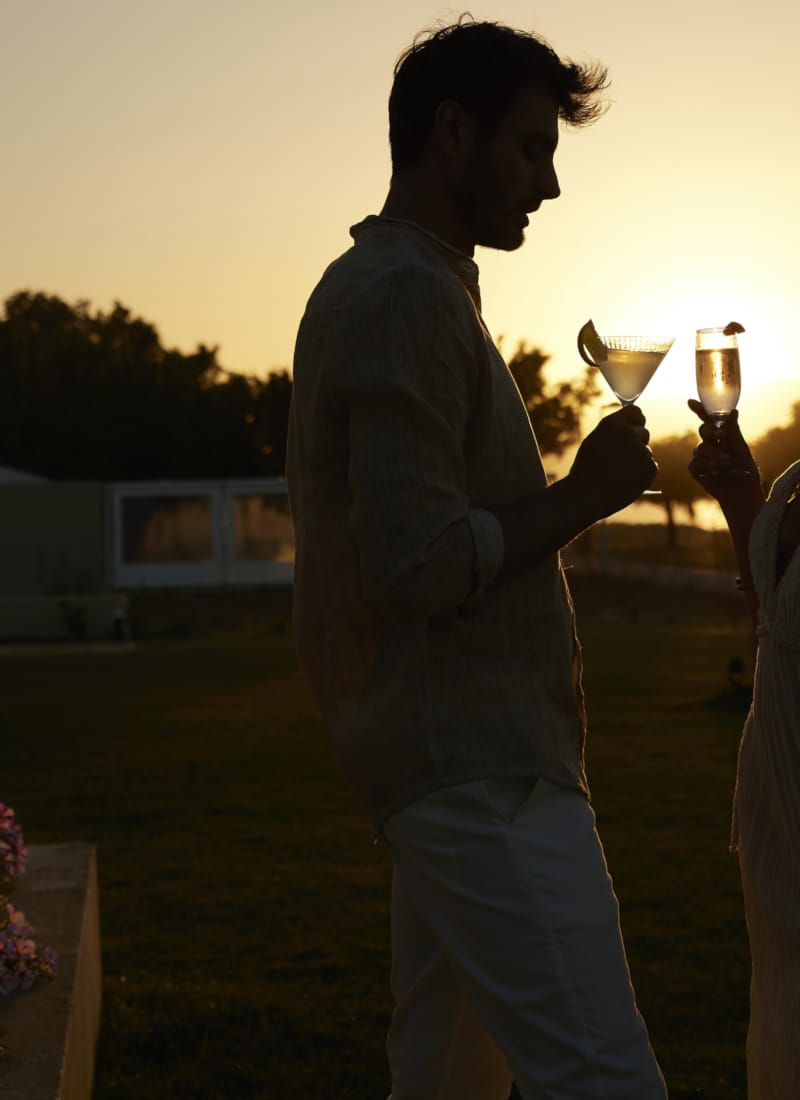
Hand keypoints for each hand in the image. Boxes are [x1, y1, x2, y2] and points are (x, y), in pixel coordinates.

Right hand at [569, 405, 656, 520]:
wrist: (585, 496)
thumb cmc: (585, 472)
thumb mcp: (594, 444)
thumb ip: (613, 433)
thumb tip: (630, 429)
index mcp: (612, 424)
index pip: (636, 413)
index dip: (636, 422)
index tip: (635, 428)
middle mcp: (628, 433)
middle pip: (643, 433)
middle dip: (637, 444)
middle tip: (622, 460)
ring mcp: (640, 450)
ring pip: (646, 453)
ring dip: (638, 462)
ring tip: (618, 475)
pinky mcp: (649, 467)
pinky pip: (650, 468)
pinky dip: (642, 476)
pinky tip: (626, 483)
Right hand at [687, 400, 759, 504]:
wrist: (741, 491)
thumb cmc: (744, 469)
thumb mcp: (740, 447)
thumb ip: (733, 430)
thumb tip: (734, 411)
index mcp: (722, 436)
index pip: (709, 420)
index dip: (700, 410)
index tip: (690, 402)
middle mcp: (710, 444)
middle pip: (703, 430)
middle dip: (711, 433)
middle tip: (721, 438)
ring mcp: (701, 457)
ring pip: (701, 448)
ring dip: (714, 455)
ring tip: (726, 463)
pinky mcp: (695, 469)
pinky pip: (695, 462)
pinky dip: (707, 465)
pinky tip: (715, 471)